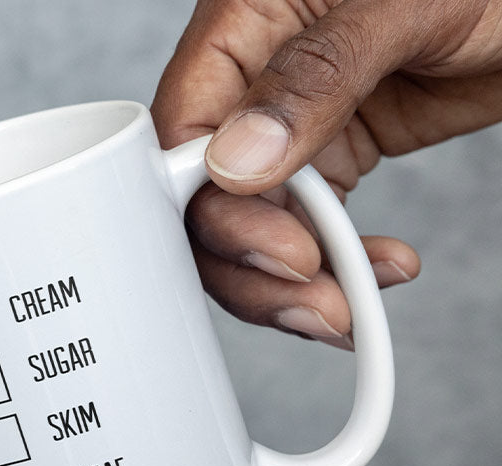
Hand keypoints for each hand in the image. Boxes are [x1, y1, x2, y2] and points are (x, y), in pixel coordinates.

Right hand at [152, 0, 501, 345]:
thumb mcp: (406, 6)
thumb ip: (315, 75)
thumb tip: (237, 157)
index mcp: (245, 24)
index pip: (185, 131)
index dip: (211, 205)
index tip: (279, 250)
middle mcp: (255, 82)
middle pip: (208, 200)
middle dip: (255, 267)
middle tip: (317, 303)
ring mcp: (291, 128)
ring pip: (252, 229)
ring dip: (293, 286)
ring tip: (348, 308)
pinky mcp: (330, 159)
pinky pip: (305, 230)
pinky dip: (332, 268)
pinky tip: (373, 272)